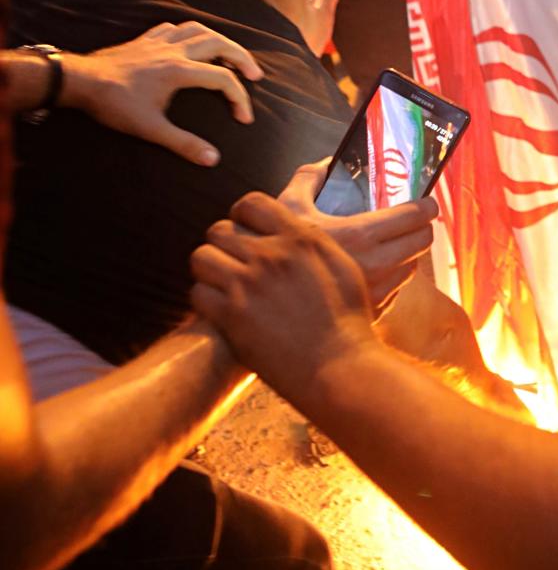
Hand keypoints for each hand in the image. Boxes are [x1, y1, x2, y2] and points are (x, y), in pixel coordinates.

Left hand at [61, 20, 262, 165]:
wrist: (81, 81)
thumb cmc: (115, 105)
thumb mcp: (151, 129)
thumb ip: (184, 144)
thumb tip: (213, 159)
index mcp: (180, 71)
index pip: (223, 79)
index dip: (240, 98)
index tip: (243, 118)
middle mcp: (174, 51)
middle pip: (219, 43)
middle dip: (242, 58)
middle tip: (254, 74)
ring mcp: (159, 42)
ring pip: (199, 29)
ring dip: (219, 40)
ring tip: (229, 54)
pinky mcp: (145, 40)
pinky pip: (175, 28)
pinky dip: (190, 33)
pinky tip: (190, 43)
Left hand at [191, 198, 378, 403]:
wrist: (339, 366)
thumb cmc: (348, 320)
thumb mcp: (342, 266)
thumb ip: (313, 243)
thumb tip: (297, 230)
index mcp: (299, 238)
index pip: (251, 203)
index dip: (241, 215)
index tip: (244, 229)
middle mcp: (270, 255)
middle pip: (219, 229)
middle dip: (222, 244)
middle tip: (232, 262)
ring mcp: (248, 285)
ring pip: (202, 257)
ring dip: (209, 270)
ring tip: (222, 284)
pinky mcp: (232, 317)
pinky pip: (198, 293)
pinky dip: (206, 300)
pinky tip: (221, 309)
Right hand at [269, 157, 438, 305]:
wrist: (274, 309)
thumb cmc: (281, 259)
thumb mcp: (287, 210)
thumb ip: (307, 179)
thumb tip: (325, 164)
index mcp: (360, 235)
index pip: (414, 217)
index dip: (425, 206)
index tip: (426, 202)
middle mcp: (376, 265)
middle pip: (422, 242)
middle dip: (422, 227)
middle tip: (414, 220)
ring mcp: (377, 291)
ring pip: (411, 267)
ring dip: (407, 253)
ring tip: (393, 244)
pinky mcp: (374, 312)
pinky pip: (396, 290)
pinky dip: (392, 276)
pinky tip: (375, 270)